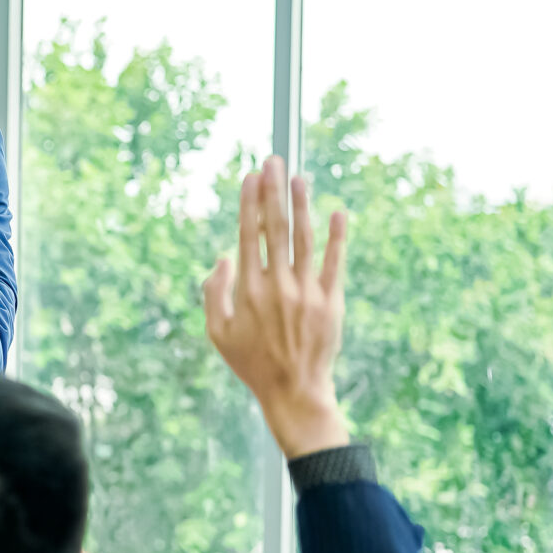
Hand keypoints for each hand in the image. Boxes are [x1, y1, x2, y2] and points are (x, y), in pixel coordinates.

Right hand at [201, 155, 351, 458]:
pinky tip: (338, 213)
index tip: (251, 177)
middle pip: (276, 228)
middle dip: (274, 191)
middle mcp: (277, 286)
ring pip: (305, 239)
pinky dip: (337, 237)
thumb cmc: (251, 363)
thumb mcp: (217, 333)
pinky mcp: (331, 302)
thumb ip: (214, 293)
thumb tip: (223, 258)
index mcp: (248, 290)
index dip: (250, 203)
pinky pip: (335, 263)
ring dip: (302, 205)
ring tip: (300, 177)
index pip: (249, 235)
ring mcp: (307, 293)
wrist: (294, 391)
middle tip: (274, 161)